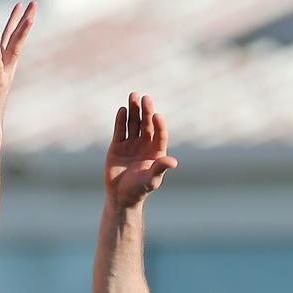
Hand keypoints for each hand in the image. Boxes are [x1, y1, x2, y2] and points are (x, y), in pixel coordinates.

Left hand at [0, 1, 35, 127]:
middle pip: (18, 39)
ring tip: (27, 20)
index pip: (11, 36)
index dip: (17, 20)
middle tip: (34, 4)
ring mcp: (4, 74)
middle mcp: (8, 65)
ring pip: (13, 51)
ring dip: (20, 35)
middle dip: (26, 21)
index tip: (23, 4)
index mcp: (5, 61)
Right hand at [105, 93, 177, 207]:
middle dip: (146, 111)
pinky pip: (120, 130)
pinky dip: (121, 120)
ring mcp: (131, 144)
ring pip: (133, 123)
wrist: (120, 197)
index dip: (159, 125)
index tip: (157, 115)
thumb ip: (160, 168)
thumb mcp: (151, 180)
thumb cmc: (139, 190)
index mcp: (156, 152)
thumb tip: (174, 162)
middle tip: (146, 98)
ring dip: (134, 110)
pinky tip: (123, 110)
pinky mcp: (117, 146)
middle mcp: (144, 145)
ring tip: (133, 96)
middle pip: (146, 124)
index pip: (159, 134)